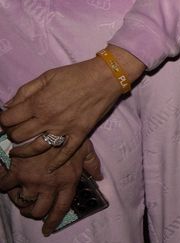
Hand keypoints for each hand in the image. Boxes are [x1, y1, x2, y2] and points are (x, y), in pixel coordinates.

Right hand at [2, 141, 103, 236]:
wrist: (49, 125)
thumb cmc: (69, 135)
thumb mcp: (85, 148)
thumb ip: (92, 164)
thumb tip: (99, 176)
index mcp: (68, 182)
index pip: (61, 209)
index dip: (52, 222)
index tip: (46, 230)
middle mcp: (50, 186)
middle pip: (39, 211)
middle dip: (33, 214)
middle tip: (30, 209)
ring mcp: (33, 181)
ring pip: (23, 203)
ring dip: (20, 202)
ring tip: (20, 197)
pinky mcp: (17, 173)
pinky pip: (5, 187)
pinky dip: (3, 186)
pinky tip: (5, 183)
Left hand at [3, 52, 140, 171]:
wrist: (106, 77)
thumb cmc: (76, 74)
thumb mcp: (47, 76)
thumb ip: (25, 91)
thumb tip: (8, 105)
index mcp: (37, 102)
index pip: (8, 119)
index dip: (3, 121)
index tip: (6, 120)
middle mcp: (47, 119)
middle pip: (18, 135)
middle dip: (11, 134)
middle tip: (14, 132)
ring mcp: (64, 129)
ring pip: (35, 148)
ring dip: (22, 151)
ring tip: (17, 152)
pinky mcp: (79, 134)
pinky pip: (65, 152)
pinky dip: (56, 162)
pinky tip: (48, 168)